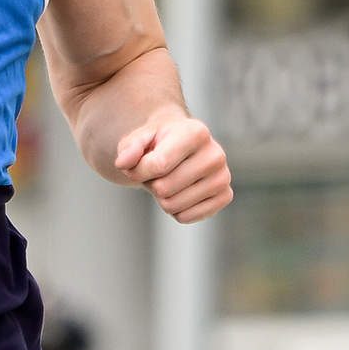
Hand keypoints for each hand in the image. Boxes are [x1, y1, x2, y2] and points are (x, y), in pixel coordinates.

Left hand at [116, 106, 231, 220]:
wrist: (182, 144)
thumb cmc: (159, 142)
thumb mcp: (139, 138)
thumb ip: (128, 148)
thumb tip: (123, 163)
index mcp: (196, 132)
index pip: (158, 165)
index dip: (138, 171)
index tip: (138, 165)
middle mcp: (215, 154)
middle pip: (164, 188)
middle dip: (152, 184)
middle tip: (158, 173)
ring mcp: (222, 176)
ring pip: (173, 205)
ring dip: (162, 198)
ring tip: (169, 180)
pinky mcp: (225, 195)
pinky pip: (186, 217)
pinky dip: (176, 210)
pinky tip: (180, 192)